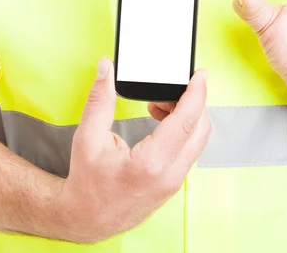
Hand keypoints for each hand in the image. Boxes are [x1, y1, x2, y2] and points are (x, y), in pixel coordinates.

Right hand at [55, 58, 209, 242]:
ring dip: (188, 116)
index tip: (199, 75)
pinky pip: (189, 150)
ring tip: (159, 104)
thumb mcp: (87, 137)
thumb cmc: (87, 182)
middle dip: (192, 102)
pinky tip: (162, 120)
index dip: (196, 94)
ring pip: (197, 140)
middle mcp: (169, 175)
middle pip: (199, 128)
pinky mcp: (174, 182)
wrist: (88, 218)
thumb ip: (99, 100)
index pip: (187, 121)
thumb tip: (106, 68)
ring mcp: (174, 181)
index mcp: (150, 164)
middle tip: (172, 87)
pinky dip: (183, 130)